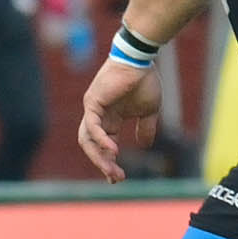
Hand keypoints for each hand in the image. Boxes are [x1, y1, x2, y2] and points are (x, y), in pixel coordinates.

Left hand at [77, 59, 161, 183]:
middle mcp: (98, 115)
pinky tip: (112, 150)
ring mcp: (93, 109)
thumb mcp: (149, 111)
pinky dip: (101, 140)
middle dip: (103, 163)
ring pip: (88, 140)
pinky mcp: (92, 103)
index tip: (118, 178)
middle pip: (92, 146)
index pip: (104, 145)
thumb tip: (145, 146)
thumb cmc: (145, 81)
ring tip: (113, 170)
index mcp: (110, 118)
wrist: (141, 60)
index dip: (110, 161)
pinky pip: (92, 127)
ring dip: (99, 157)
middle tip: (116, 178)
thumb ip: (145, 129)